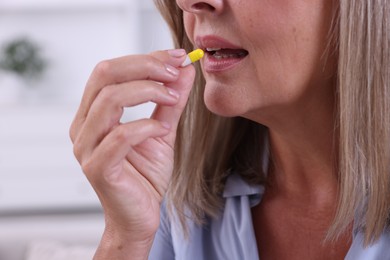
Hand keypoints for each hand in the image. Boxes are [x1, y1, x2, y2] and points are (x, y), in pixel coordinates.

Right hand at [69, 49, 194, 257]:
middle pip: (105, 75)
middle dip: (145, 67)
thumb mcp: (163, 129)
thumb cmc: (146, 174)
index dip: (145, 58)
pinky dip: (146, 127)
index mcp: (93, 113)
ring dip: (148, 91)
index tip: (177, 57)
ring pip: (109, 100)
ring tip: (173, 98)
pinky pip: (120, 137)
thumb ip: (170, 101)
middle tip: (175, 71)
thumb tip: (184, 69)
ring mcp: (86, 147)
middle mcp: (83, 125)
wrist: (140, 214)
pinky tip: (163, 130)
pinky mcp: (98, 168)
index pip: (110, 69)